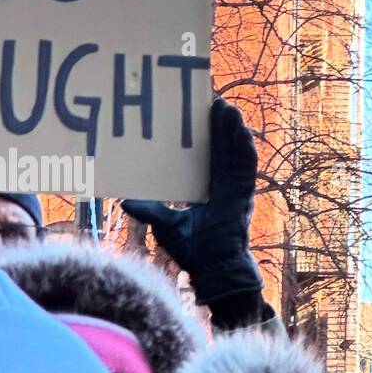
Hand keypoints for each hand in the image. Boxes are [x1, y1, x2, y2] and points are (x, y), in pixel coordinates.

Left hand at [120, 98, 265, 311]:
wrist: (213, 271)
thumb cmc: (193, 252)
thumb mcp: (165, 225)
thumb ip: (148, 211)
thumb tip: (124, 200)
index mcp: (210, 192)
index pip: (209, 158)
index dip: (208, 137)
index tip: (202, 115)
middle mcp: (225, 189)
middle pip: (223, 150)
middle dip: (221, 127)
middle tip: (213, 101)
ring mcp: (236, 192)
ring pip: (236, 154)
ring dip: (233, 131)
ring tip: (227, 108)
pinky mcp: (243, 198)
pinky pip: (247, 169)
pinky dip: (245, 150)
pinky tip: (242, 132)